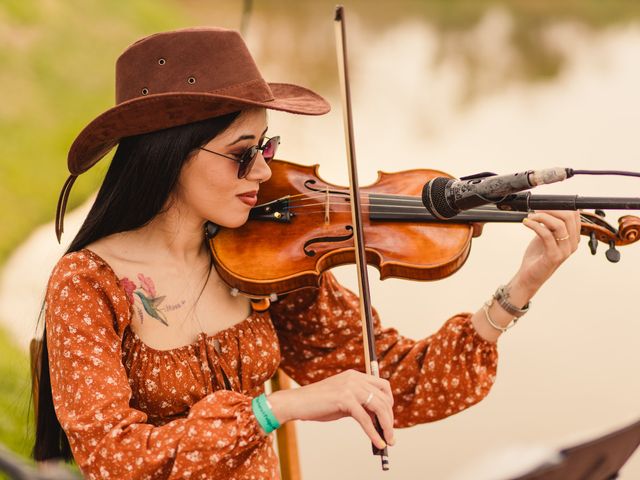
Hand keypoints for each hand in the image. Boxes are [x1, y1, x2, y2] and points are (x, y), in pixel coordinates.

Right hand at [267, 369, 393, 448]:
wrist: (297, 403)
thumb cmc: (317, 404)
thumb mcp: (342, 401)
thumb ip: (359, 405)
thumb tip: (377, 419)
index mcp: (354, 375)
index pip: (382, 385)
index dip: (389, 402)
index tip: (389, 418)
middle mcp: (354, 378)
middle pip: (383, 397)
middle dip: (390, 418)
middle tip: (390, 434)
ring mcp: (350, 387)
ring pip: (378, 407)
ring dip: (386, 426)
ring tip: (388, 440)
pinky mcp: (344, 399)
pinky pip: (365, 418)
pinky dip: (374, 433)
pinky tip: (378, 442)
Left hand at [518, 210, 580, 293]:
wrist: (530, 275)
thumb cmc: (538, 255)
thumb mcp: (547, 236)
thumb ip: (551, 224)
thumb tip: (547, 207)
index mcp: (573, 238)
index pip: (574, 215)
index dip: (560, 206)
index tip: (545, 205)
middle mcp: (572, 244)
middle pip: (569, 217)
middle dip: (551, 209)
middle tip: (536, 210)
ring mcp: (565, 251)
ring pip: (559, 225)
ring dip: (542, 217)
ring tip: (530, 217)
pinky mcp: (554, 256)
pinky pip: (546, 235)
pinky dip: (535, 225)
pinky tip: (526, 223)